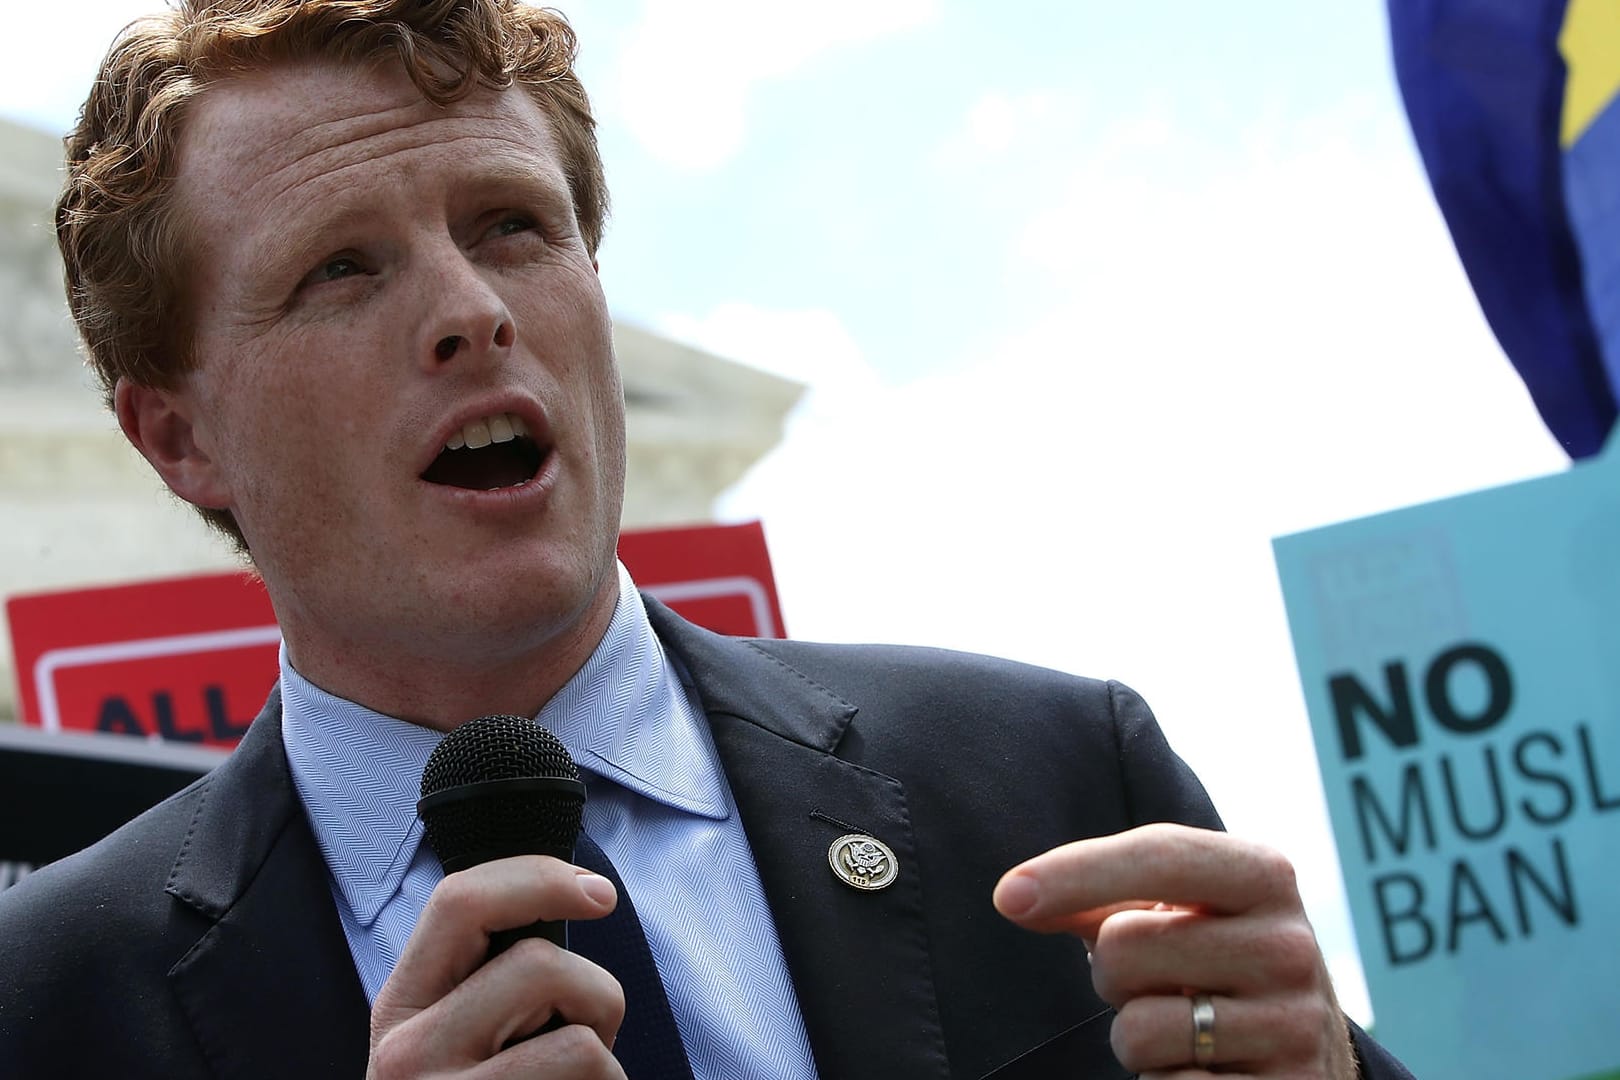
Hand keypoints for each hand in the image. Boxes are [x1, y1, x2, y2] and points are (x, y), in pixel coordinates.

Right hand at [367, 855, 627, 1078]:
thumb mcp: (451, 1038)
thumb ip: (486, 979)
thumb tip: (576, 894)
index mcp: (398, 1010)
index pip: (460, 902)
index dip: (541, 878)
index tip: (599, 894)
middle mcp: (406, 1056)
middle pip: (542, 967)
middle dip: (596, 996)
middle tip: (585, 1040)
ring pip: (583, 1043)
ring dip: (607, 1066)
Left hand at [993, 823, 1356, 1078]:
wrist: (1311, 1052)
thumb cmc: (1213, 963)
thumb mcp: (1178, 914)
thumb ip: (1101, 897)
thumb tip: (1016, 898)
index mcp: (1264, 876)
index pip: (1159, 854)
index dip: (1074, 871)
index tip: (1008, 897)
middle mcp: (1289, 946)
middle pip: (1123, 947)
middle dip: (1112, 974)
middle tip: (1156, 984)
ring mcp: (1295, 1026)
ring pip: (1137, 1031)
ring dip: (1134, 1039)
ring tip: (1183, 1030)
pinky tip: (1202, 1070)